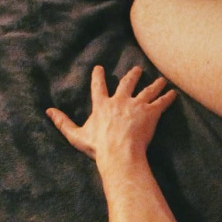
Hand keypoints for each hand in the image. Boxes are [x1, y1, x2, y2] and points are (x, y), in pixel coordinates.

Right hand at [47, 65, 176, 164]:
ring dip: (155, 84)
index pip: (98, 86)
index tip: (99, 68)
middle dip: (133, 75)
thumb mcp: (76, 135)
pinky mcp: (151, 113)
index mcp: (101, 104)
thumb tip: (48, 111)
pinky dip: (168, 97)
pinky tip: (174, 93)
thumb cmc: (99, 147)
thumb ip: (63, 122)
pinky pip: (161, 102)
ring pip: (148, 90)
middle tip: (137, 69)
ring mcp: (136, 105)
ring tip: (161, 79)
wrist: (120, 152)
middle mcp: (119, 101)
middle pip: (127, 83)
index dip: (98, 76)